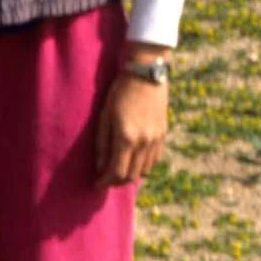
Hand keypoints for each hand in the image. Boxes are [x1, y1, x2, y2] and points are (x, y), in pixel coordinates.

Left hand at [96, 65, 168, 185]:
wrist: (146, 75)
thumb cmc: (120, 92)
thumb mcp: (105, 116)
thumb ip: (102, 143)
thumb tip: (101, 166)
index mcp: (126, 138)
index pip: (116, 172)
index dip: (105, 182)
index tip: (97, 184)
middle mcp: (143, 143)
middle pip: (131, 175)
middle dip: (117, 182)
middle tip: (107, 180)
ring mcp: (155, 140)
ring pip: (144, 170)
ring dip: (131, 175)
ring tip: (120, 171)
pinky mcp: (163, 134)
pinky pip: (154, 159)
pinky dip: (143, 165)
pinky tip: (134, 161)